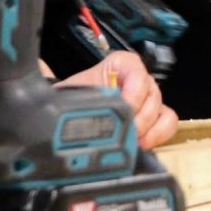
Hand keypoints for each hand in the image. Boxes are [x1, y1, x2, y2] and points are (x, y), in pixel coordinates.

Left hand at [57, 51, 177, 147]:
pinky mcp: (153, 121)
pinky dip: (158, 135)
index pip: (135, 66)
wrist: (73, 120)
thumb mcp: (68, 91)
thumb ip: (58, 82)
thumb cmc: (72, 100)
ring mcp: (146, 101)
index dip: (133, 86)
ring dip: (148, 127)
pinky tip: (142, 144)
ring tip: (132, 140)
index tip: (124, 106)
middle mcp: (135, 81)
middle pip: (151, 92)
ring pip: (161, 109)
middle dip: (139, 115)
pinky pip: (168, 124)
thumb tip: (42, 74)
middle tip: (126, 130)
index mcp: (117, 66)